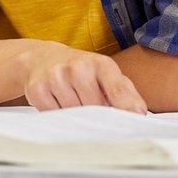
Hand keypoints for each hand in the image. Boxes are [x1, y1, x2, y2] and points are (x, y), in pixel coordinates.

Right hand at [22, 42, 146, 112]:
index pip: (117, 88)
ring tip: (74, 100)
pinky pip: (53, 116)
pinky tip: (58, 101)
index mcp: (101, 64)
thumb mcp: (107, 74)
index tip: (136, 119)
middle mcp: (78, 67)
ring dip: (75, 115)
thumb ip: (125, 93)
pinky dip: (57, 115)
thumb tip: (139, 113)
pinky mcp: (37, 89)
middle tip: (93, 108)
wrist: (45, 58)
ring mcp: (56, 77)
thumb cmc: (83, 71)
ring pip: (73, 114)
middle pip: (95, 108)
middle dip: (96, 114)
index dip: (127, 106)